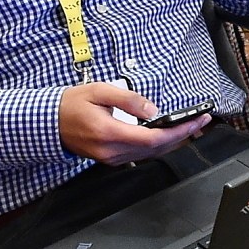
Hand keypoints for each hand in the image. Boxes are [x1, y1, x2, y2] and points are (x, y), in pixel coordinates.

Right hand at [60, 83, 208, 163]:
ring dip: (173, 141)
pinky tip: (169, 135)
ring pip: (150, 154)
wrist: (46, 123)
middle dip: (182, 134)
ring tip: (191, 126)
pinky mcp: (109, 158)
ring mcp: (110, 157)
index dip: (178, 131)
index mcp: (109, 133)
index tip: (196, 120)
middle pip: (156, 148)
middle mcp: (111, 151)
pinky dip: (159, 145)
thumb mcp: (99, 91)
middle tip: (201, 120)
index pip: (153, 138)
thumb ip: (128, 99)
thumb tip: (153, 109)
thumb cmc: (70, 104)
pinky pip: (140, 154)